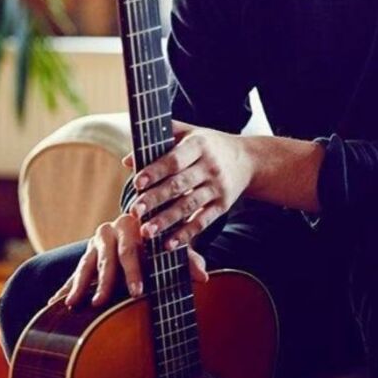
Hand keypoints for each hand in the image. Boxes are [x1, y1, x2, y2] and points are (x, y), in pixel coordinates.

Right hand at [47, 211, 208, 310]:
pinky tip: (53, 304)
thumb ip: (187, 260)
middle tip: (102, 302)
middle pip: (108, 259)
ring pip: (86, 265)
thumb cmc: (160, 242)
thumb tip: (204, 276)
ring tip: (74, 304)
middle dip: (106, 282)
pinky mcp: (84, 256)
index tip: (138, 292)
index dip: (136, 272)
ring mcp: (94, 244)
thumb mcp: (173, 248)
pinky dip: (64, 288)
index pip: (134, 250)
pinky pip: (72, 273)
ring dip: (80, 285)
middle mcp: (111, 231)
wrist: (140, 226)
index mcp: (134, 227)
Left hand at [124, 119, 252, 248]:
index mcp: (199, 145)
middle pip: (179, 185)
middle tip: (134, 211)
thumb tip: (128, 160)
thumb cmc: (210, 145)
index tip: (136, 183)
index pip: (175, 160)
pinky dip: (186, 234)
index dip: (155, 171)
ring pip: (189, 206)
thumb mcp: (190, 133)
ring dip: (167, 220)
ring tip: (146, 232)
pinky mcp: (223, 205)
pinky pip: (203, 221)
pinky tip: (169, 244)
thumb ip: (160, 140)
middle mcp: (210, 166)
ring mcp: (218, 187)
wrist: (248, 160)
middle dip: (155, 199)